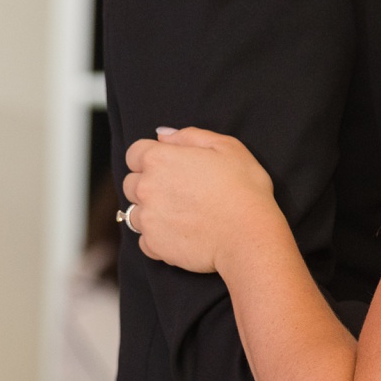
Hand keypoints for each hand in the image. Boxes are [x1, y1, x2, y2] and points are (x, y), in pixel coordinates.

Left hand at [124, 128, 277, 274]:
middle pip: (131, 183)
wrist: (249, 235)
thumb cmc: (243, 188)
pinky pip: (144, 240)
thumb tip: (162, 135)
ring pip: (135, 213)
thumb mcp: (226, 147)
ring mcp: (147, 219)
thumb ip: (189, 135)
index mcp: (160, 159)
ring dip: (151, 212)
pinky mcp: (153, 245)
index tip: (169, 165)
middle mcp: (146, 188)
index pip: (134, 153)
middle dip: (148, 184)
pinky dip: (158, 238)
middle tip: (180, 191)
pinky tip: (182, 234)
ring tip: (181, 215)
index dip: (151, 157)